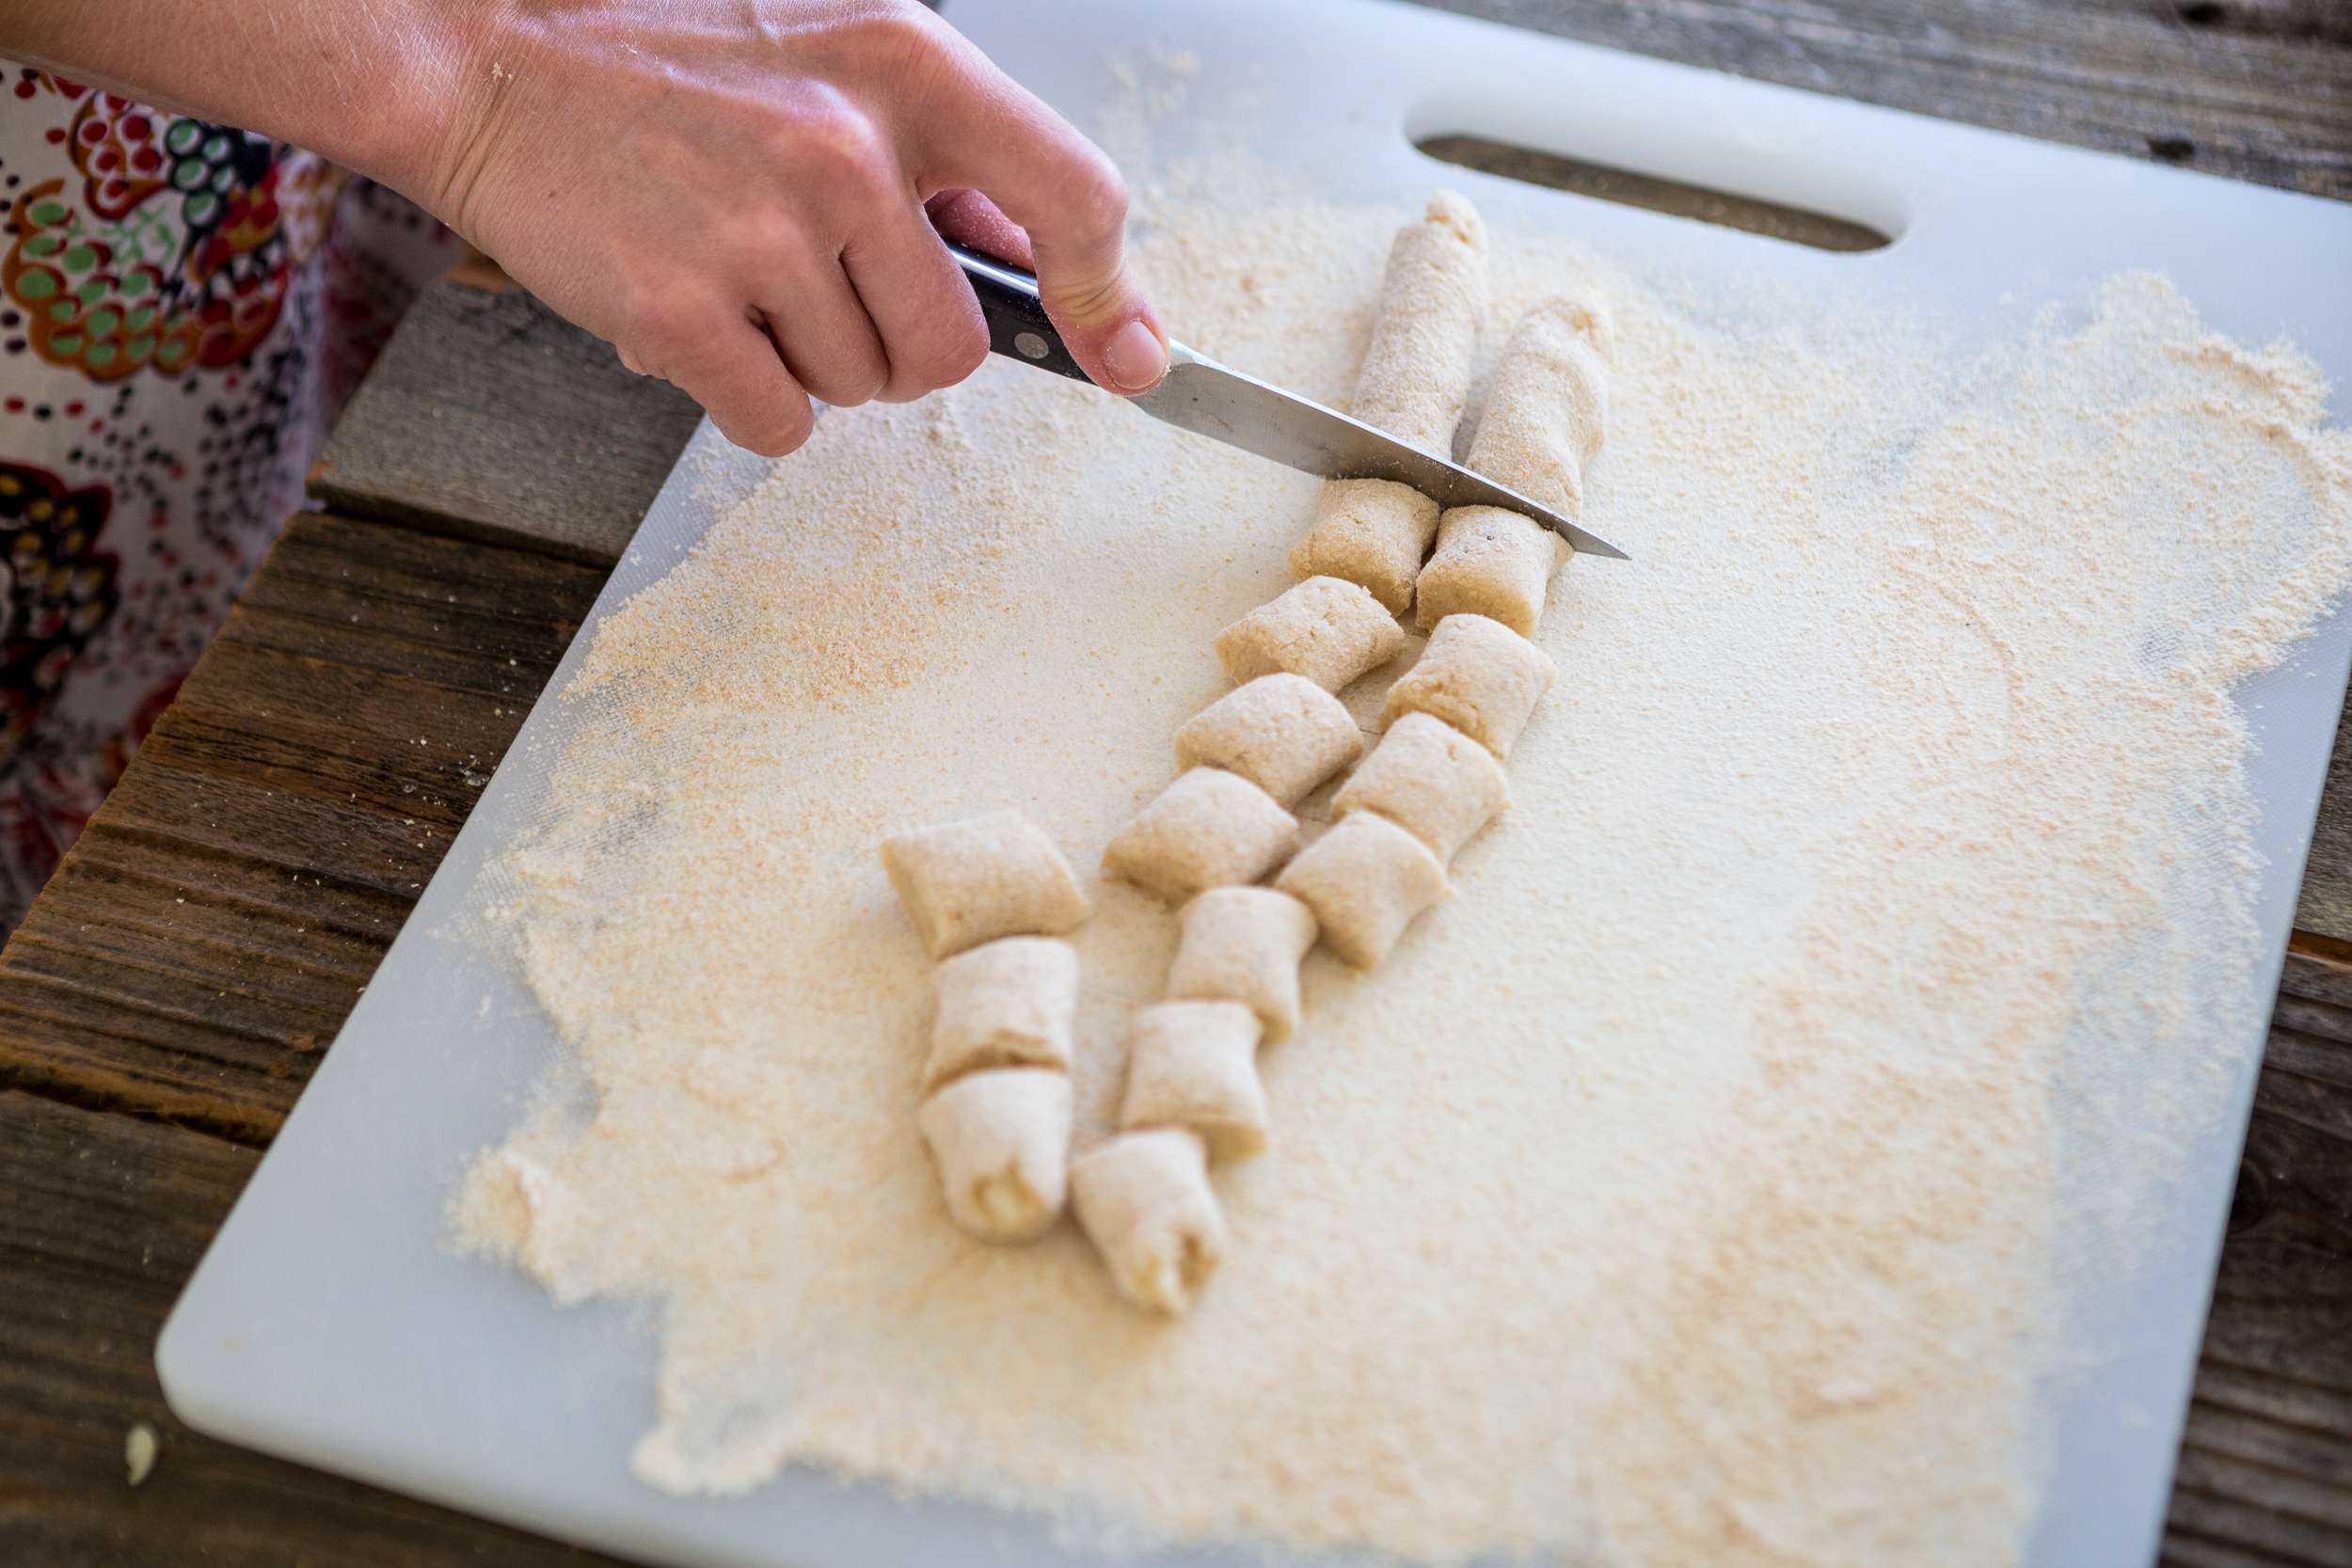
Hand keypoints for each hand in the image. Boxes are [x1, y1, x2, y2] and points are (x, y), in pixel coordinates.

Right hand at [419, 0, 1167, 454]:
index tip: (1132, 359)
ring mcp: (764, 232)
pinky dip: (749, 401)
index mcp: (908, 64)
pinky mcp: (684, 311)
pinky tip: (697, 318)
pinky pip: (780, 425)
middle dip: (903, 351)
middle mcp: (849, 146)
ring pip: (862, 388)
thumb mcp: (829, 44)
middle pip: (954, 347)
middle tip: (826, 294)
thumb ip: (939, 147)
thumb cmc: (658, 53)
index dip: (1113, 298)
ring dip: (812, 362)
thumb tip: (1036, 258)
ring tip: (738, 274)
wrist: (482, 54)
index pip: (1074, 198)